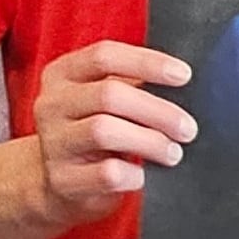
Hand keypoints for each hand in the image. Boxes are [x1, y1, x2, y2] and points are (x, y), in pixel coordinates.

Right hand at [25, 39, 195, 228]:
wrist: (57, 182)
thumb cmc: (93, 133)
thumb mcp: (102, 101)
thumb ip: (131, 85)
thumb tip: (181, 79)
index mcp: (61, 75)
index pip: (103, 56)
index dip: (146, 62)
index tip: (184, 75)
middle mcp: (51, 104)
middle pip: (108, 95)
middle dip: (158, 111)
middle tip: (187, 128)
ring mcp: (53, 142)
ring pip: (104, 131)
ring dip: (150, 142)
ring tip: (173, 153)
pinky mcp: (62, 179)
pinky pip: (106, 174)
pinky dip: (135, 175)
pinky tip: (144, 177)